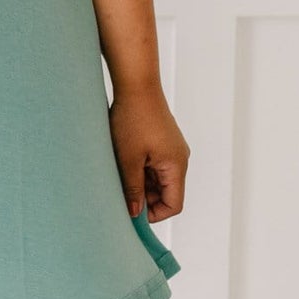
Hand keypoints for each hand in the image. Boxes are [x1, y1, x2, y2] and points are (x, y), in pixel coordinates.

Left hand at [108, 83, 188, 223]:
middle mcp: (179, 159)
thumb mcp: (129, 160)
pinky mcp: (162, 142)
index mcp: (176, 166)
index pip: (174, 205)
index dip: (153, 214)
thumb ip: (133, 189)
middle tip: (119, 193)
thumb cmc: (133, 119)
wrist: (136, 84)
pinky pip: (154, 165)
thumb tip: (134, 213)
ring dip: (140, 183)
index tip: (130, 212)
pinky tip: (123, 162)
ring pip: (158, 179)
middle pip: (166, 193)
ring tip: (119, 174)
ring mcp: (171, 150)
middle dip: (144, 198)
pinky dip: (140, 170)